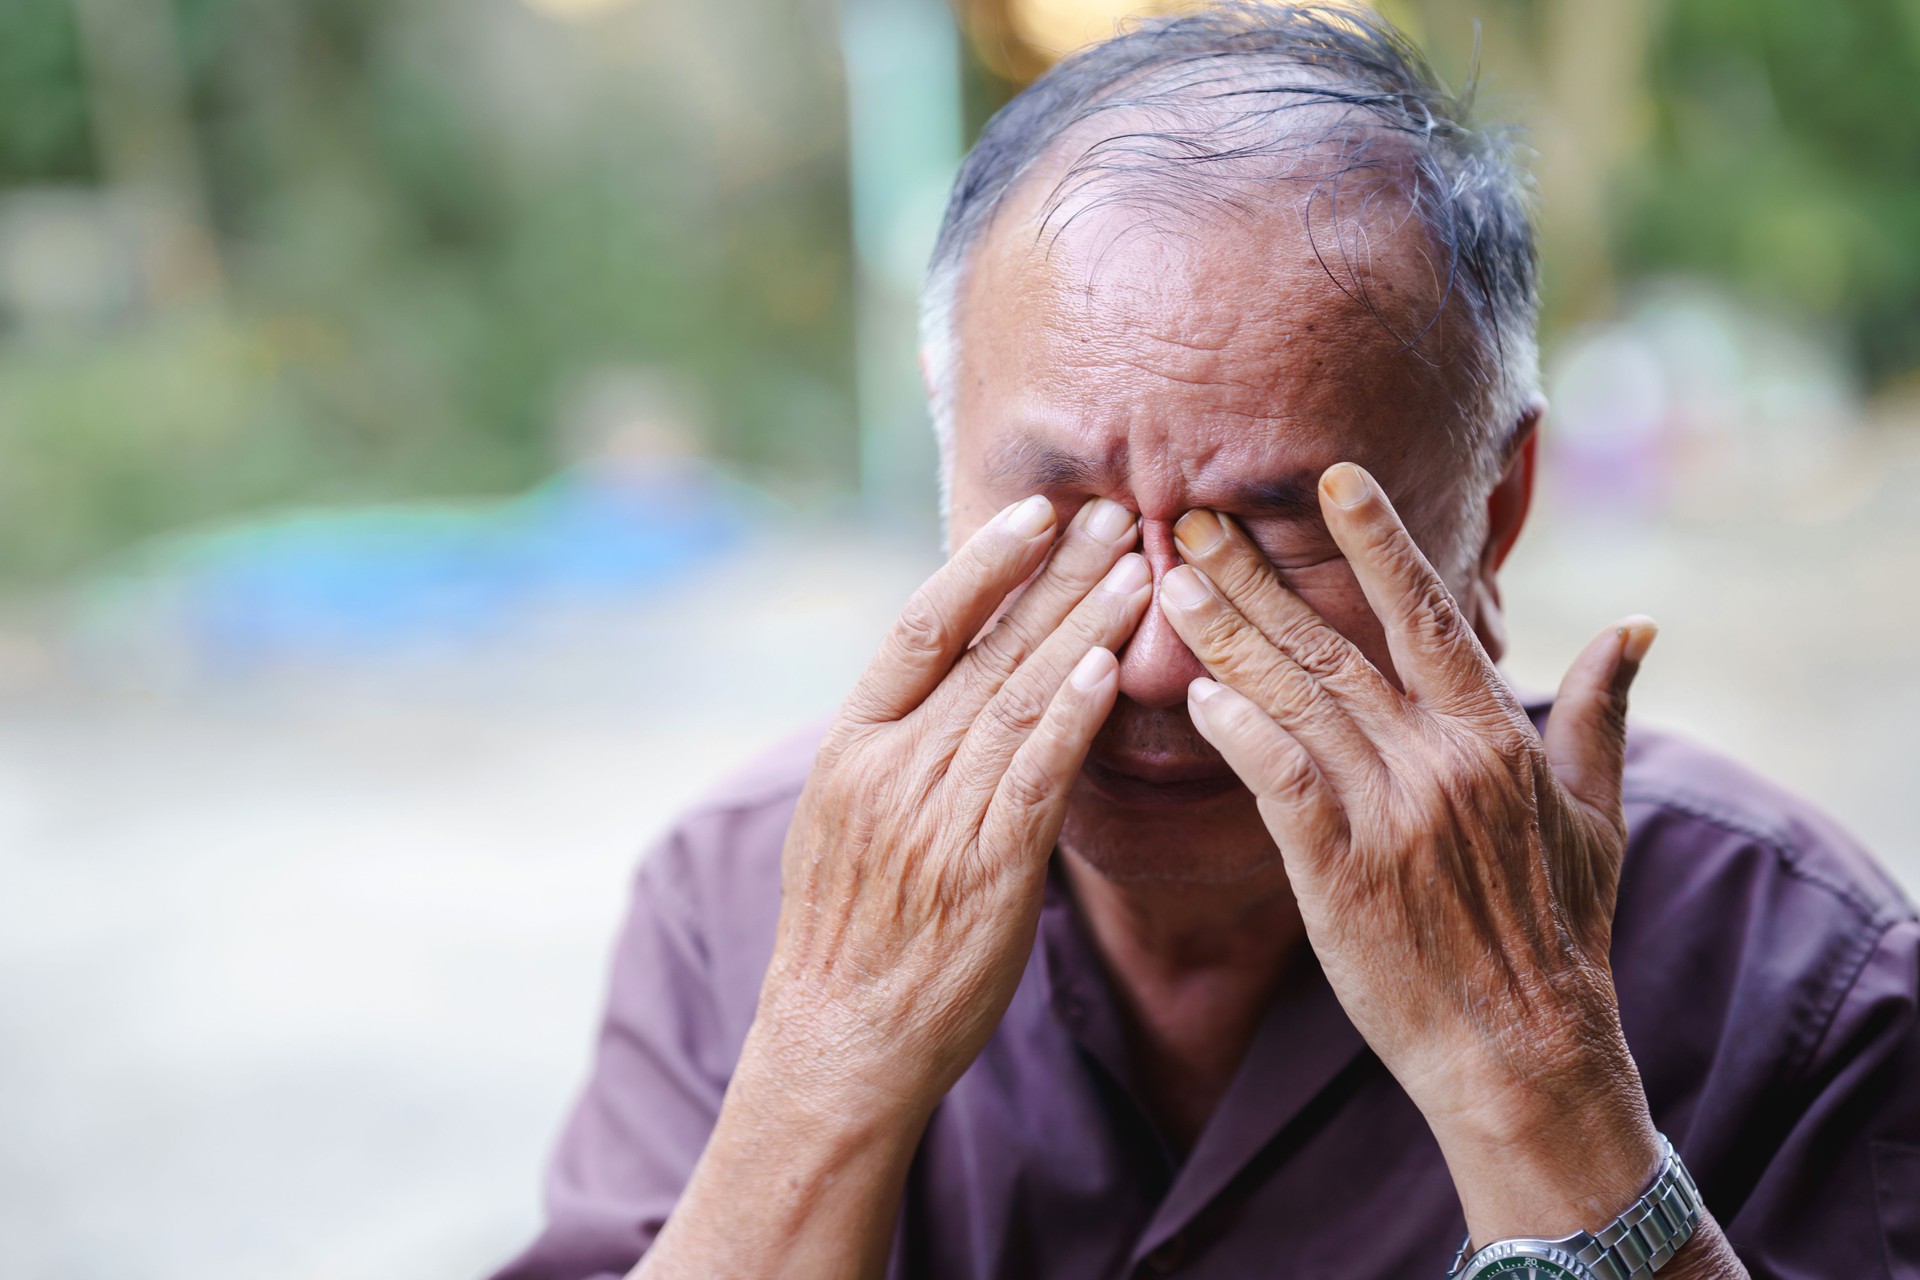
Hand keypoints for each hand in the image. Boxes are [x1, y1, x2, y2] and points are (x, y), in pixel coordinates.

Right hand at [753, 493, 1149, 1121]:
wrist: (838, 1039)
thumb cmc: (849, 930)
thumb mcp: (844, 819)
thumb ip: (898, 745)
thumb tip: (958, 678)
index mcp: (851, 745)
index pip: (920, 627)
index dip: (981, 563)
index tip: (1034, 512)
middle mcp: (890, 767)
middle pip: (984, 647)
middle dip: (1057, 574)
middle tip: (1117, 512)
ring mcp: (936, 817)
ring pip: (1018, 698)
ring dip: (1085, 627)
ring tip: (1140, 570)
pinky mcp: (987, 871)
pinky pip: (1035, 778)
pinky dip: (1072, 717)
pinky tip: (1110, 669)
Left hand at [1157, 461, 1663, 1243]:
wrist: (1524, 1052)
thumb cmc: (1560, 935)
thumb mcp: (1597, 818)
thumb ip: (1600, 712)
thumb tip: (1637, 624)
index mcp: (1497, 738)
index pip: (1427, 615)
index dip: (1378, 542)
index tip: (1331, 478)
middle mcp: (1442, 762)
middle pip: (1336, 646)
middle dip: (1259, 578)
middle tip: (1192, 517)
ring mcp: (1392, 815)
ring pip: (1297, 702)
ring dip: (1228, 638)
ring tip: (1171, 582)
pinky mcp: (1343, 872)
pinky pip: (1282, 783)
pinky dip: (1240, 734)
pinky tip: (1196, 695)